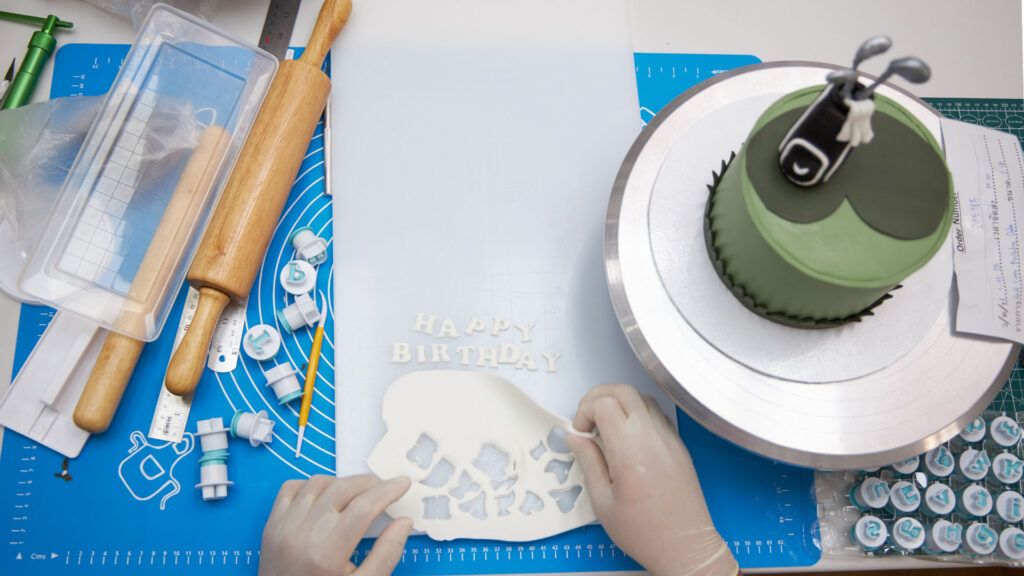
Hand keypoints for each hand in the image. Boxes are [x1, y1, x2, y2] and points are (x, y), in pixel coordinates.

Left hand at [259, 474, 412, 575]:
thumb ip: (386, 555)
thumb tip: (403, 523)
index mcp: (327, 553)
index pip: (364, 507)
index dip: (388, 491)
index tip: (402, 484)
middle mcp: (302, 535)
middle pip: (342, 488)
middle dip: (369, 483)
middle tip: (384, 488)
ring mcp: (283, 528)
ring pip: (318, 483)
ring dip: (342, 482)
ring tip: (357, 494)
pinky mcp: (271, 526)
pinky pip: (290, 488)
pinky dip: (311, 485)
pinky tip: (325, 496)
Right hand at [566, 385, 738, 575]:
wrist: (685, 547)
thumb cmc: (644, 532)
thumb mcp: (602, 502)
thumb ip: (588, 462)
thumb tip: (575, 438)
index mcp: (630, 451)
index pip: (605, 404)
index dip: (585, 411)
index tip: (580, 432)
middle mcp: (652, 438)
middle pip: (624, 391)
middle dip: (599, 397)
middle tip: (588, 420)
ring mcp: (669, 439)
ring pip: (642, 398)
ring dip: (620, 404)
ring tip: (607, 429)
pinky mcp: (679, 445)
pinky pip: (657, 415)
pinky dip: (638, 414)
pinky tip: (628, 438)